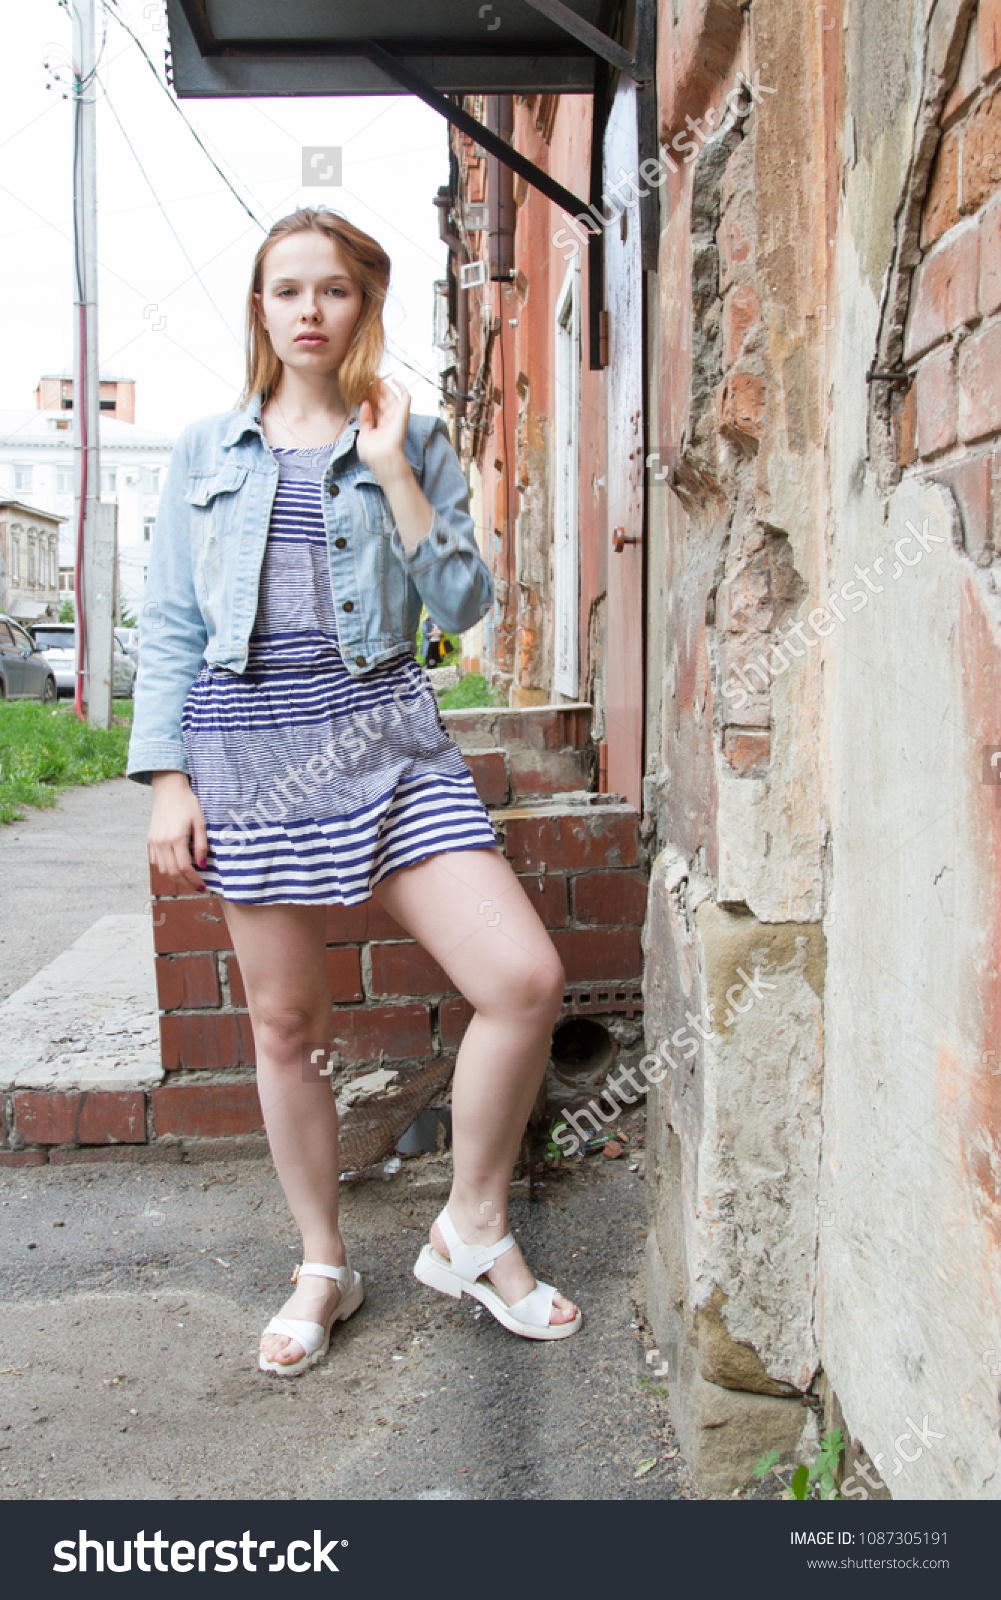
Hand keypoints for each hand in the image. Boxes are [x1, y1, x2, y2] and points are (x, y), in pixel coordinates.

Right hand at [149, 772, 208, 892]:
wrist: (168, 791)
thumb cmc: (187, 804)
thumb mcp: (200, 822)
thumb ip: (201, 844)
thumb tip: (202, 865)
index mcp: (176, 838)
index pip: (184, 867)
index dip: (194, 879)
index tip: (203, 885)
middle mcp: (162, 842)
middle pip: (172, 872)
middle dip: (186, 883)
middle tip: (197, 887)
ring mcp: (154, 842)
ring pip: (163, 869)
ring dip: (175, 879)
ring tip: (188, 881)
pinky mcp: (150, 840)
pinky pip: (156, 862)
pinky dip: (165, 869)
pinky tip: (176, 870)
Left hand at [356, 376, 410, 484]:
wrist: (382, 460)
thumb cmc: (372, 454)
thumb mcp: (363, 435)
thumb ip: (364, 419)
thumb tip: (365, 403)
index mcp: (380, 427)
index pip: (375, 409)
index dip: (369, 398)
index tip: (362, 389)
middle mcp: (389, 421)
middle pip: (382, 401)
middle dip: (376, 390)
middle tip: (368, 378)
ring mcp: (396, 417)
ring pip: (392, 397)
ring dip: (385, 386)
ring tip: (376, 376)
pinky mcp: (403, 414)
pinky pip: (406, 397)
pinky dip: (402, 387)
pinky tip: (395, 379)